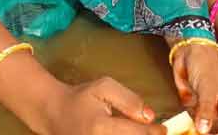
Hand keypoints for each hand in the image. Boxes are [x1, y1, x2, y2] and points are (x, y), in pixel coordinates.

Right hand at [42, 77, 164, 134]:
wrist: (53, 114)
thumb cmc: (81, 98)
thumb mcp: (104, 87)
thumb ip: (129, 100)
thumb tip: (150, 116)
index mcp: (100, 127)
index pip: (137, 133)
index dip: (154, 132)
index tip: (163, 128)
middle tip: (156, 132)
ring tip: (141, 132)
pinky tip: (128, 134)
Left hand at [171, 41, 217, 134]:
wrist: (189, 51)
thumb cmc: (206, 63)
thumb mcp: (208, 88)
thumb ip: (207, 109)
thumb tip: (205, 131)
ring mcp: (208, 107)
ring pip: (204, 127)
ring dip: (197, 130)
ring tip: (191, 127)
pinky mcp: (196, 105)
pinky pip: (192, 120)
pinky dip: (189, 123)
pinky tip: (184, 123)